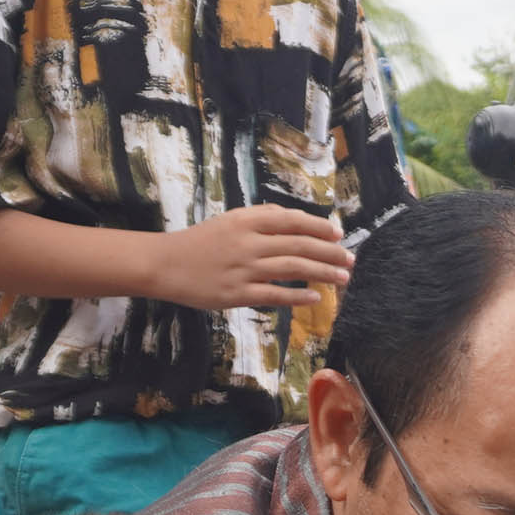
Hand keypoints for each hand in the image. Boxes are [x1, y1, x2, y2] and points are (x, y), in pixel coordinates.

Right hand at [140, 202, 350, 311]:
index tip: (338, 233)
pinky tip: (316, 297)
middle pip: (298, 245)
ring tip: (343, 277)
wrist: (164, 264)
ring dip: (322, 273)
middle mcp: (248, 243)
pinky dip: (298, 296)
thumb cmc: (199, 242)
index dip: (318, 227)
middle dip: (329, 252)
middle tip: (350, 258)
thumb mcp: (228, 220)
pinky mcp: (238, 294)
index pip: (291, 221)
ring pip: (292, 269)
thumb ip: (259, 217)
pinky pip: (274, 295)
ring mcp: (244, 269)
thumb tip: (289, 216)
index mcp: (246, 221)